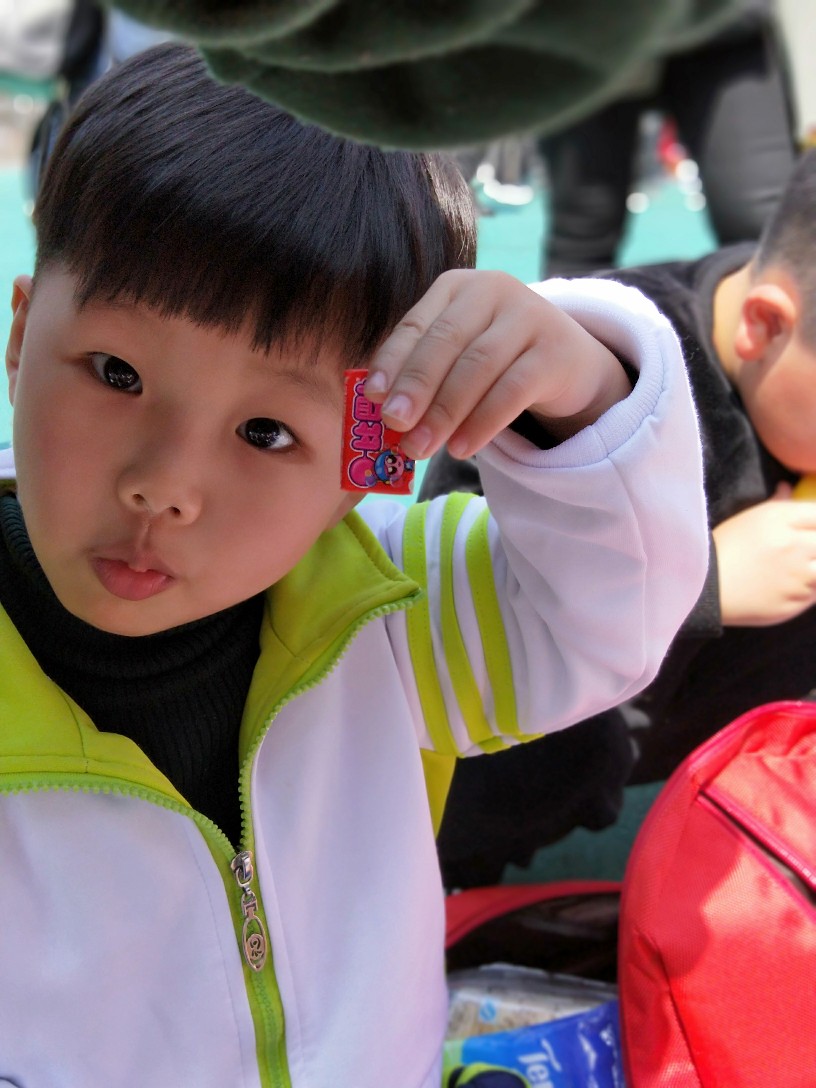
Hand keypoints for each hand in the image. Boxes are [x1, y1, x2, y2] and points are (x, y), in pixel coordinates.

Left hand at [363, 269, 631, 459]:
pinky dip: (483, 422)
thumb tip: (382, 414)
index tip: (372, 396)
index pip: (417, 322)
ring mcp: (529, 316)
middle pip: (447, 340)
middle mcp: (492, 290)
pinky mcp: (555, 350)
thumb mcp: (456, 355)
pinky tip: (461, 448)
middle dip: (416, 386)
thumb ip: (422, 374)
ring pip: (479, 364)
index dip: (392, 359)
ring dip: (445, 411)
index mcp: (455, 287)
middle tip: (394, 425)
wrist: (567, 360)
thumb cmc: (495, 360)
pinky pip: (514, 389)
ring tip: (421, 447)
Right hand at [713, 483, 815, 624]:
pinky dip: (809, 590)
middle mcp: (794, 547)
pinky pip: (814, 595)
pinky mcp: (794, 603)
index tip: (811, 529)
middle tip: (805, 551)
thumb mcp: (748, 519)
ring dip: (814, 570)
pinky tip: (791, 587)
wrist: (703, 588)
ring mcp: (796, 577)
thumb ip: (777, 503)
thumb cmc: (725, 548)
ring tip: (800, 570)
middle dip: (815, 546)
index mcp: (781, 520)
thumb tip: (789, 488)